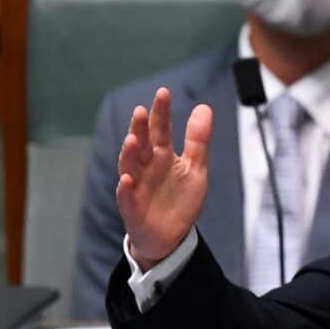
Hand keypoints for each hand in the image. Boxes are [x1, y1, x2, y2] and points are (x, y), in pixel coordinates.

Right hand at [115, 88, 212, 268]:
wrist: (171, 235)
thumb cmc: (180, 199)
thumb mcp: (196, 168)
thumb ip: (198, 140)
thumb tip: (204, 107)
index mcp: (162, 156)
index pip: (161, 130)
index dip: (162, 112)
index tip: (163, 92)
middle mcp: (146, 167)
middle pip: (142, 144)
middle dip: (141, 128)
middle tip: (142, 111)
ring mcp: (137, 187)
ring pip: (129, 167)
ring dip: (129, 153)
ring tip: (132, 138)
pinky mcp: (133, 208)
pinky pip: (127, 198)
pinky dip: (126, 189)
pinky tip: (127, 179)